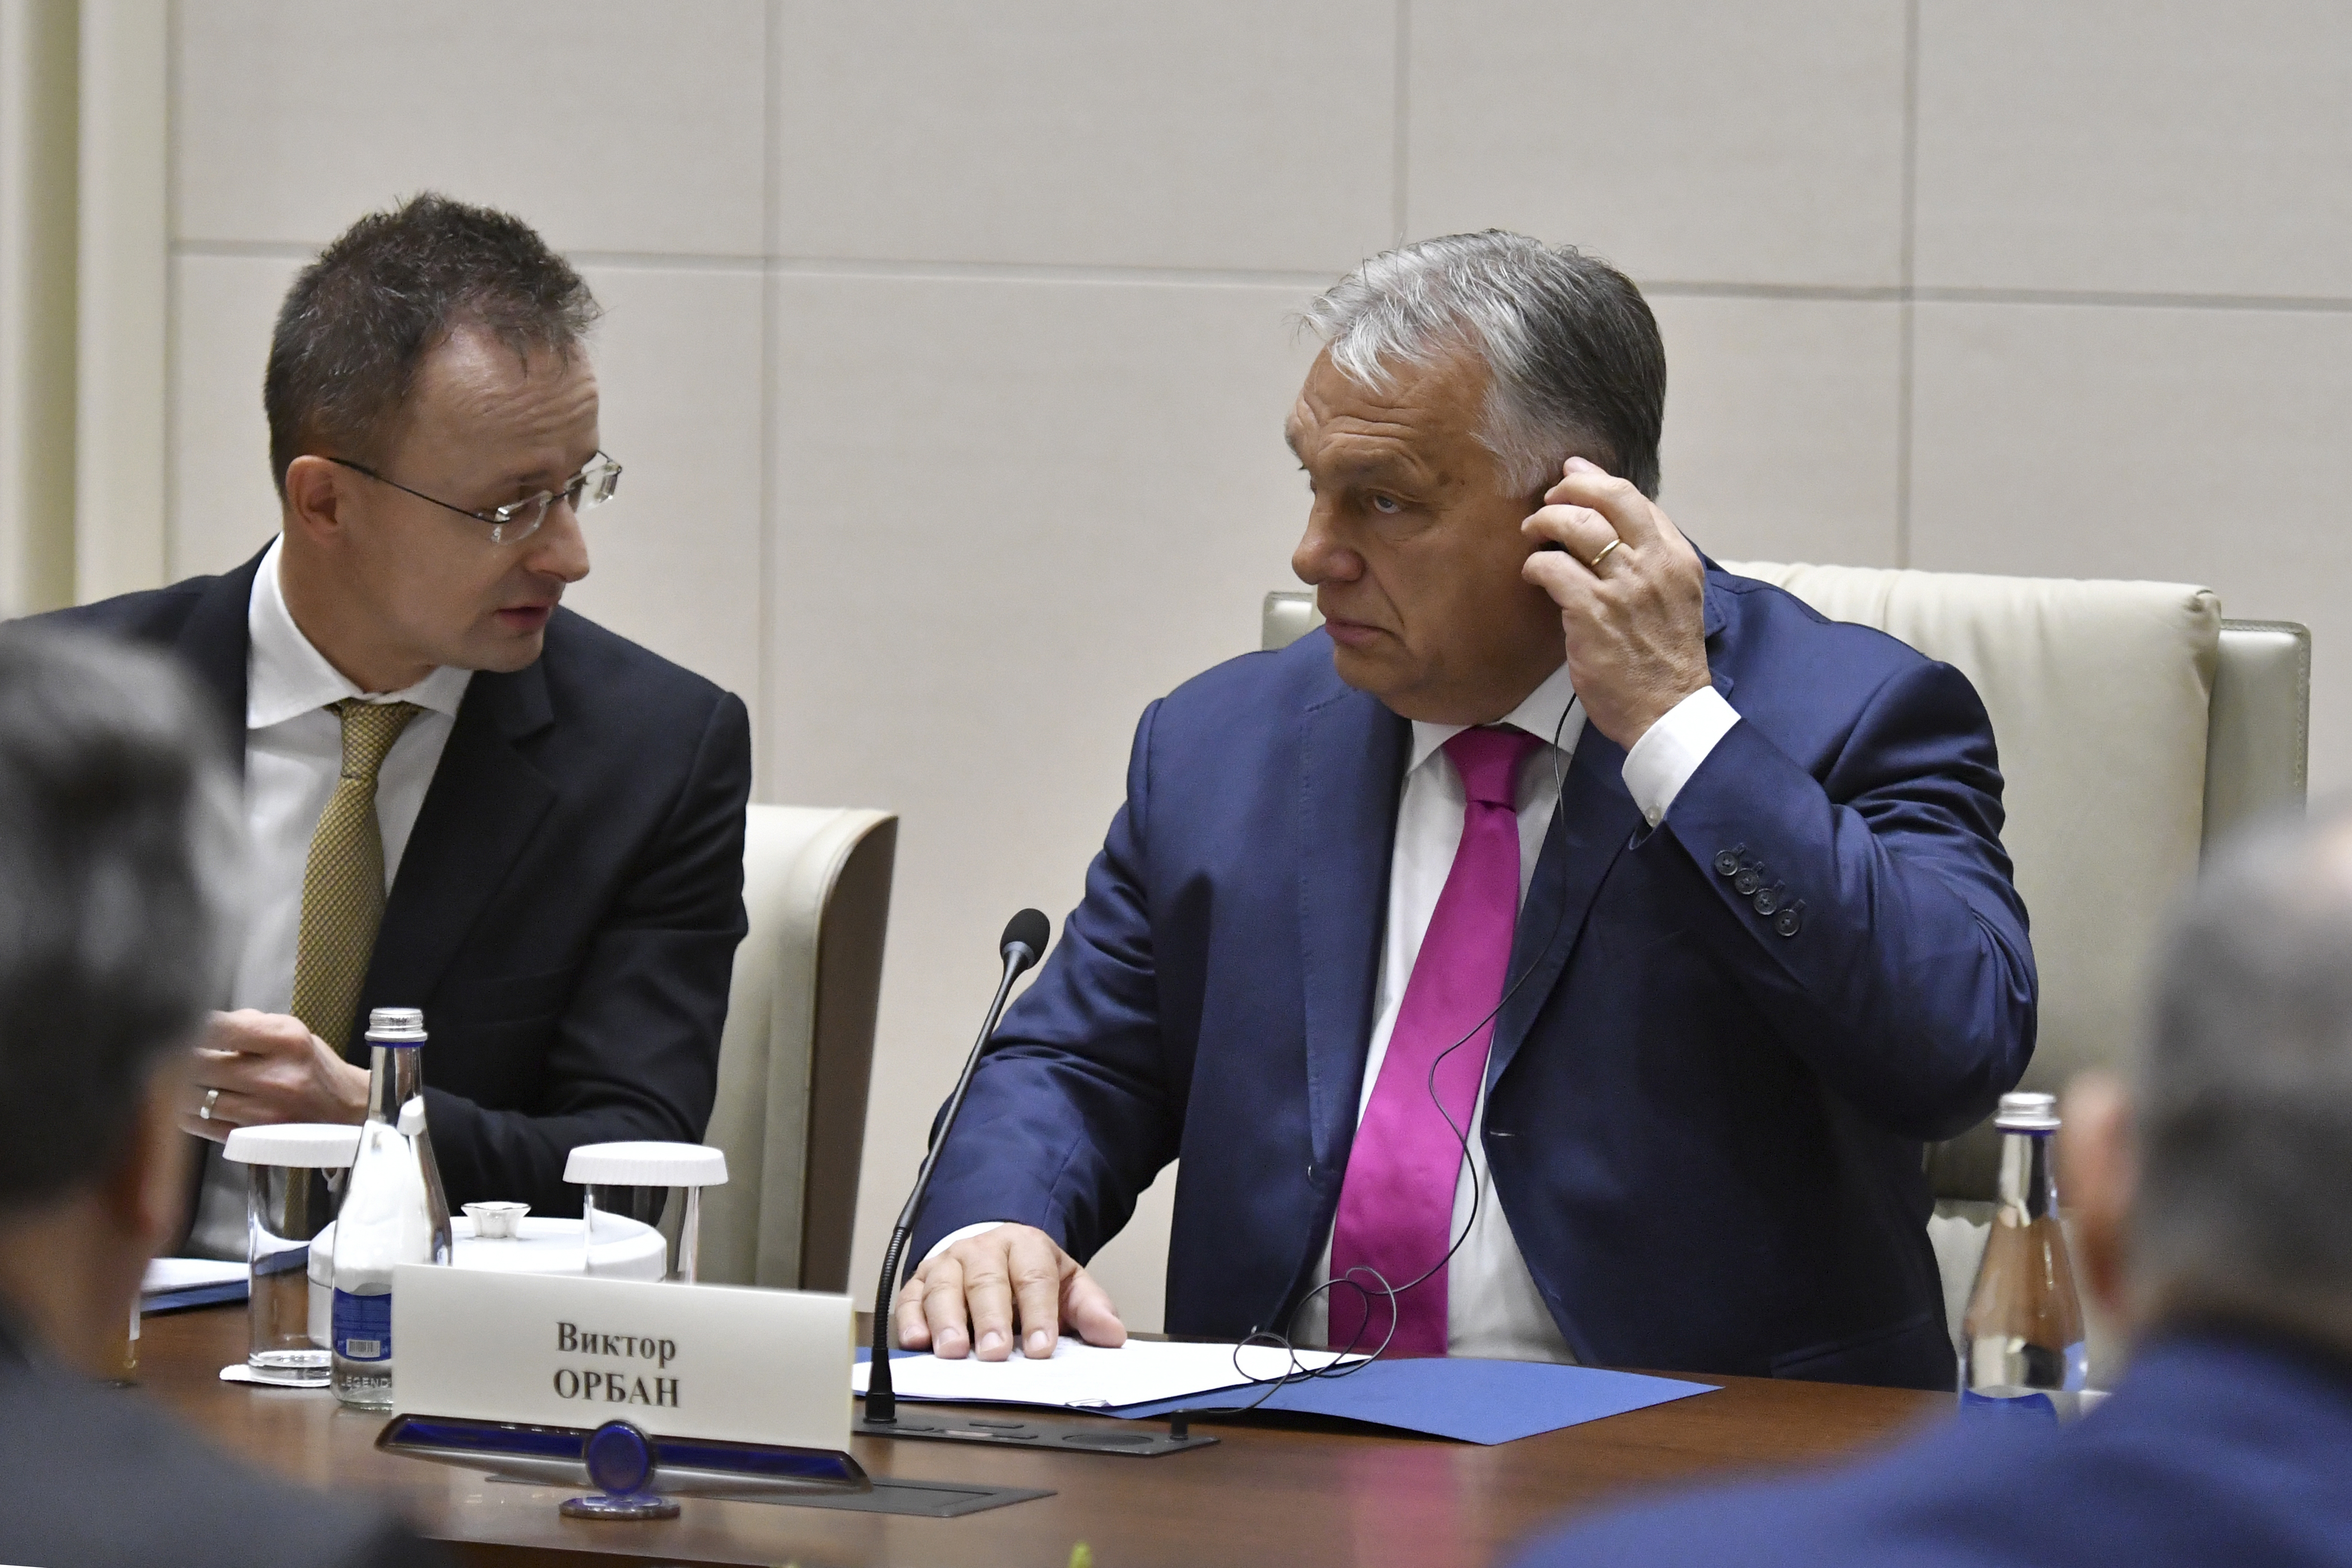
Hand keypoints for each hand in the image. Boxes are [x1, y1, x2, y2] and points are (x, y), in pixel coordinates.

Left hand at [179, 1009, 369, 1141]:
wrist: (345, 1110)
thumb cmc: (312, 1067)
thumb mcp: (291, 1031)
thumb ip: (246, 1023)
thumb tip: (198, 1021)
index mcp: (286, 1041)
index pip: (219, 1027)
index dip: (189, 1025)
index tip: (180, 1025)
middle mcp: (276, 1077)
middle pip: (197, 1063)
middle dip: (178, 1056)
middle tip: (172, 1053)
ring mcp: (263, 1112)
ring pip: (192, 1097)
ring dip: (178, 1086)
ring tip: (181, 1078)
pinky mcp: (253, 1138)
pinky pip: (199, 1125)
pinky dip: (186, 1113)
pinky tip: (191, 1103)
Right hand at [892, 1223, 1126, 1359]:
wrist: (995, 1248)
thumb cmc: (1030, 1273)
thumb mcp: (1067, 1285)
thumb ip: (1090, 1308)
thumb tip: (1112, 1335)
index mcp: (1025, 1247)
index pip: (1034, 1277)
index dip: (1039, 1313)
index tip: (1043, 1346)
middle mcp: (983, 1251)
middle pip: (986, 1281)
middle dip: (990, 1318)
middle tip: (996, 1352)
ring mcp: (948, 1265)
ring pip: (943, 1287)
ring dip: (947, 1320)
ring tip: (953, 1351)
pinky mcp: (919, 1282)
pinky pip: (909, 1298)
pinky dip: (910, 1319)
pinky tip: (917, 1340)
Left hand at [1520, 456, 1710, 748]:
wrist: (1666, 711)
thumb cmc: (1663, 659)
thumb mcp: (1673, 598)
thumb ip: (1649, 560)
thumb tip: (1610, 523)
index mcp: (1677, 558)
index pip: (1636, 499)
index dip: (1597, 480)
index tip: (1573, 472)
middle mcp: (1654, 564)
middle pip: (1610, 498)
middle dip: (1570, 488)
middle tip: (1547, 500)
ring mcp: (1623, 586)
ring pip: (1577, 525)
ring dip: (1544, 522)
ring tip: (1531, 533)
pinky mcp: (1592, 612)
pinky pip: (1553, 567)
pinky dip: (1536, 564)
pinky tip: (1531, 574)